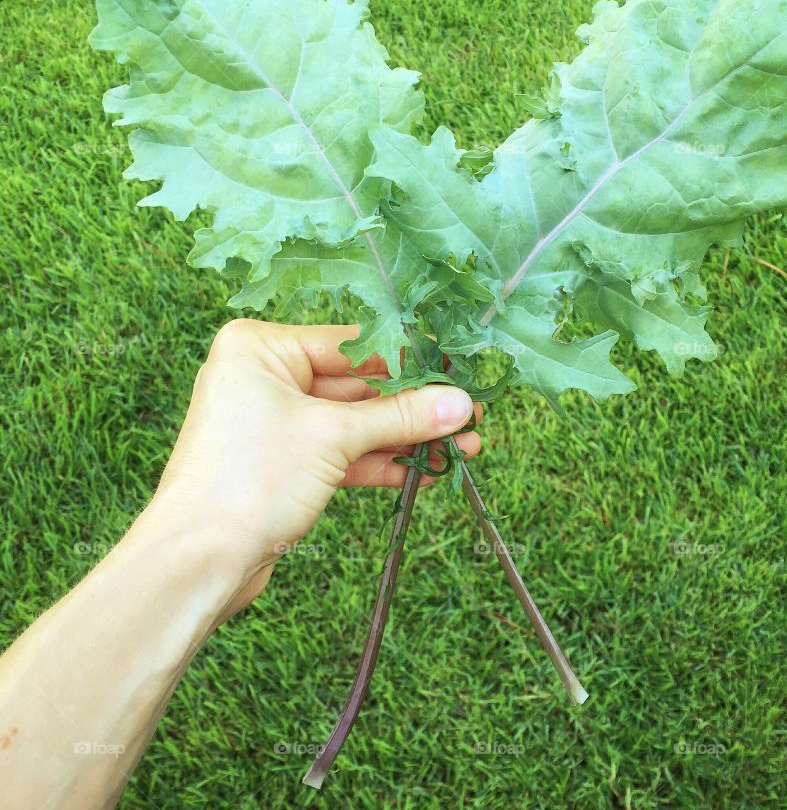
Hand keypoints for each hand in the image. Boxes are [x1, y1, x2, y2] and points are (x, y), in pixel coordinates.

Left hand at [148, 320, 480, 614]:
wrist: (196, 562)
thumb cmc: (249, 478)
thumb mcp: (334, 437)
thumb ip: (400, 416)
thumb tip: (461, 402)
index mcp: (262, 347)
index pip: (353, 345)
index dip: (409, 361)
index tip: (457, 372)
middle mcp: (265, 377)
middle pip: (357, 385)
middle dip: (414, 406)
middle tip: (469, 415)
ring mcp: (274, 422)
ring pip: (353, 423)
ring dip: (406, 437)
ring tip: (462, 448)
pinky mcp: (284, 463)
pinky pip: (341, 453)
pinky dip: (380, 462)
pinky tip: (426, 470)